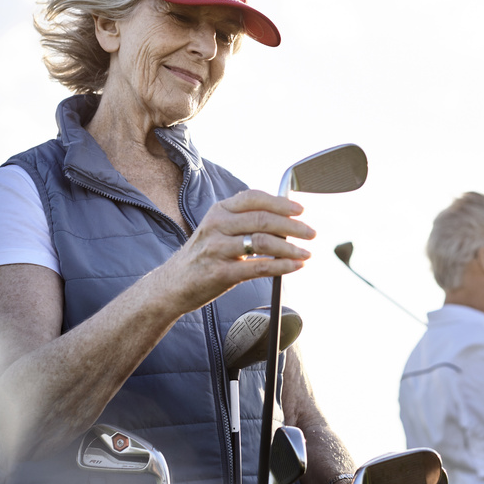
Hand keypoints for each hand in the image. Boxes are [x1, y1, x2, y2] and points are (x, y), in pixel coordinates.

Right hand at [159, 189, 314, 313]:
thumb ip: (244, 220)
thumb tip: (285, 218)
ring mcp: (217, 249)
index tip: (301, 210)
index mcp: (219, 211)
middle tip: (311, 233)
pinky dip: (281, 266)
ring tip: (306, 253)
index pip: (254, 198)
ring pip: (263, 242)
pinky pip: (258, 267)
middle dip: (293, 226)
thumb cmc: (203, 256)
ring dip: (290, 248)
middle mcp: (217, 226)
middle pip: (263, 219)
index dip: (281, 203)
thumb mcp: (217, 229)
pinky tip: (294, 266)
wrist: (172, 285)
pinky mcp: (221, 273)